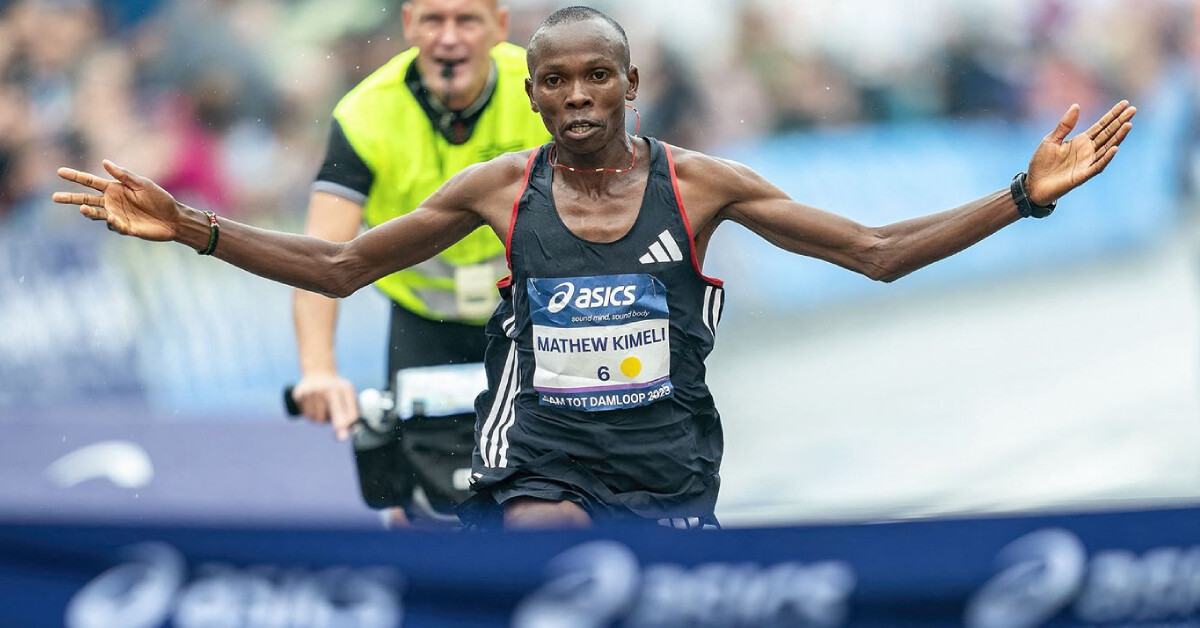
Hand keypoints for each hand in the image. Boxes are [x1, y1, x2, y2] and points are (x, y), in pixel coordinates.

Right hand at [53, 160, 180, 241]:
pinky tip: (115, 219)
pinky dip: (112, 223)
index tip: (59, 171)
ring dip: (89, 212)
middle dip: (70, 198)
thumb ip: (124, 175)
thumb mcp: (142, 184)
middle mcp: (112, 202)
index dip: (75, 176)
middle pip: (85, 200)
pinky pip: (112, 226)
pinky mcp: (123, 228)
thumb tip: (104, 162)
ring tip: (83, 210)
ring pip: (95, 214)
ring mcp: (116, 215)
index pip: (90, 182)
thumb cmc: (160, 198)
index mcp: (114, 188)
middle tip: (54, 197)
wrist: (173, 218)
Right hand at [292, 372, 359, 440]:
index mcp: (340, 388)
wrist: (318, 372)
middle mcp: (326, 389)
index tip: (348, 429)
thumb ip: (352, 410)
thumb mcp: (348, 393)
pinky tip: (314, 407)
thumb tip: (353, 429)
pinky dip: (312, 415)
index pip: (346, 406)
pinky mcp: (299, 395)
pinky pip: (307, 415)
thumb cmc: (337, 387)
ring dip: (322, 419)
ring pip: (318, 418)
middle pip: (332, 412)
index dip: (347, 419)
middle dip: (339, 425)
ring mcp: (311, 392)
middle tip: (342, 438)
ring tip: (324, 408)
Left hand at [1025, 100, 1135, 205]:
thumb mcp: (1051, 140)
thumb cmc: (1042, 163)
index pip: (1101, 126)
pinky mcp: (1083, 175)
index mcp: (1081, 141)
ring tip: (1128, 124)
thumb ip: (1065, 125)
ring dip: (1118, 137)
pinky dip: (1106, 158)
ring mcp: (1087, 163)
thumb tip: (1076, 105)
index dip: (1113, 115)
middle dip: (1120, 122)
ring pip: (1107, 148)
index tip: (1125, 103)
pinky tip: (1115, 148)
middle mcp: (1088, 151)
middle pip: (1108, 134)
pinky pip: (1098, 166)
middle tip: (1133, 109)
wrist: (1033, 184)